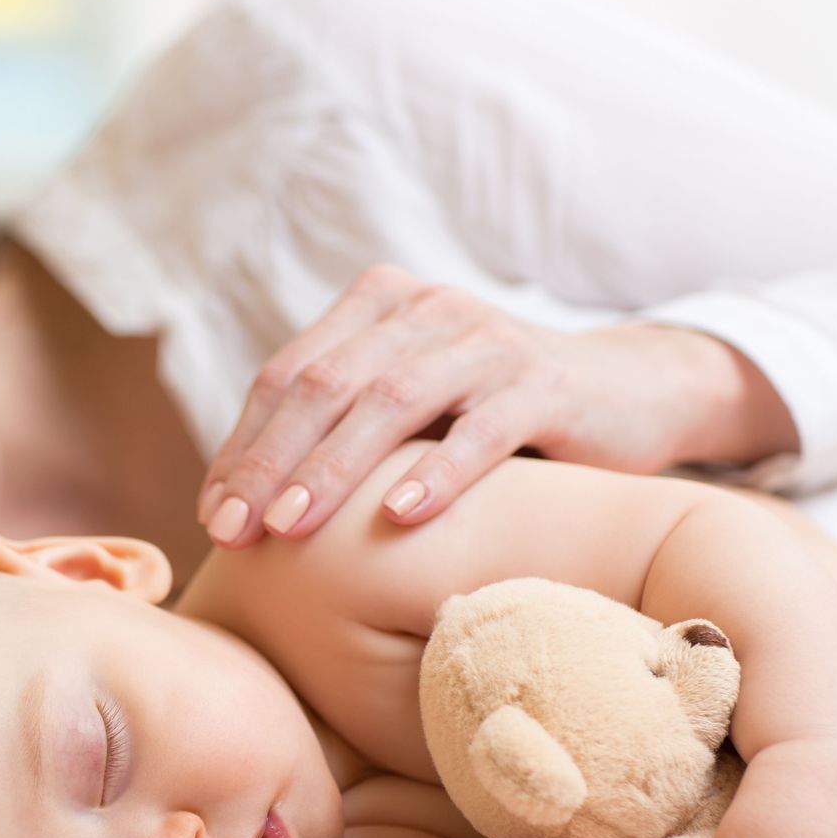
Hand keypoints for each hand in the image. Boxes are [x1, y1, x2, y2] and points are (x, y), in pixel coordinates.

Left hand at [197, 265, 795, 547]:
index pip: (288, 374)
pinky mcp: (544, 384)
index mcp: (379, 305)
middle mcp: (427, 309)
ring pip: (391, 402)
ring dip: (333, 469)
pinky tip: (398, 517)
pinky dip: (436, 474)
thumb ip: (339, 427)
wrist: (625, 395)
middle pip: (325, 385)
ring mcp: (487, 342)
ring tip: (292, 527)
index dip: (243, 445)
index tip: (211, 515)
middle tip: (234, 532)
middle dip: (270, 462)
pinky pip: (480, 430)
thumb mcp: (409, 409)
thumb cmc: (490, 417)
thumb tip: (237, 502)